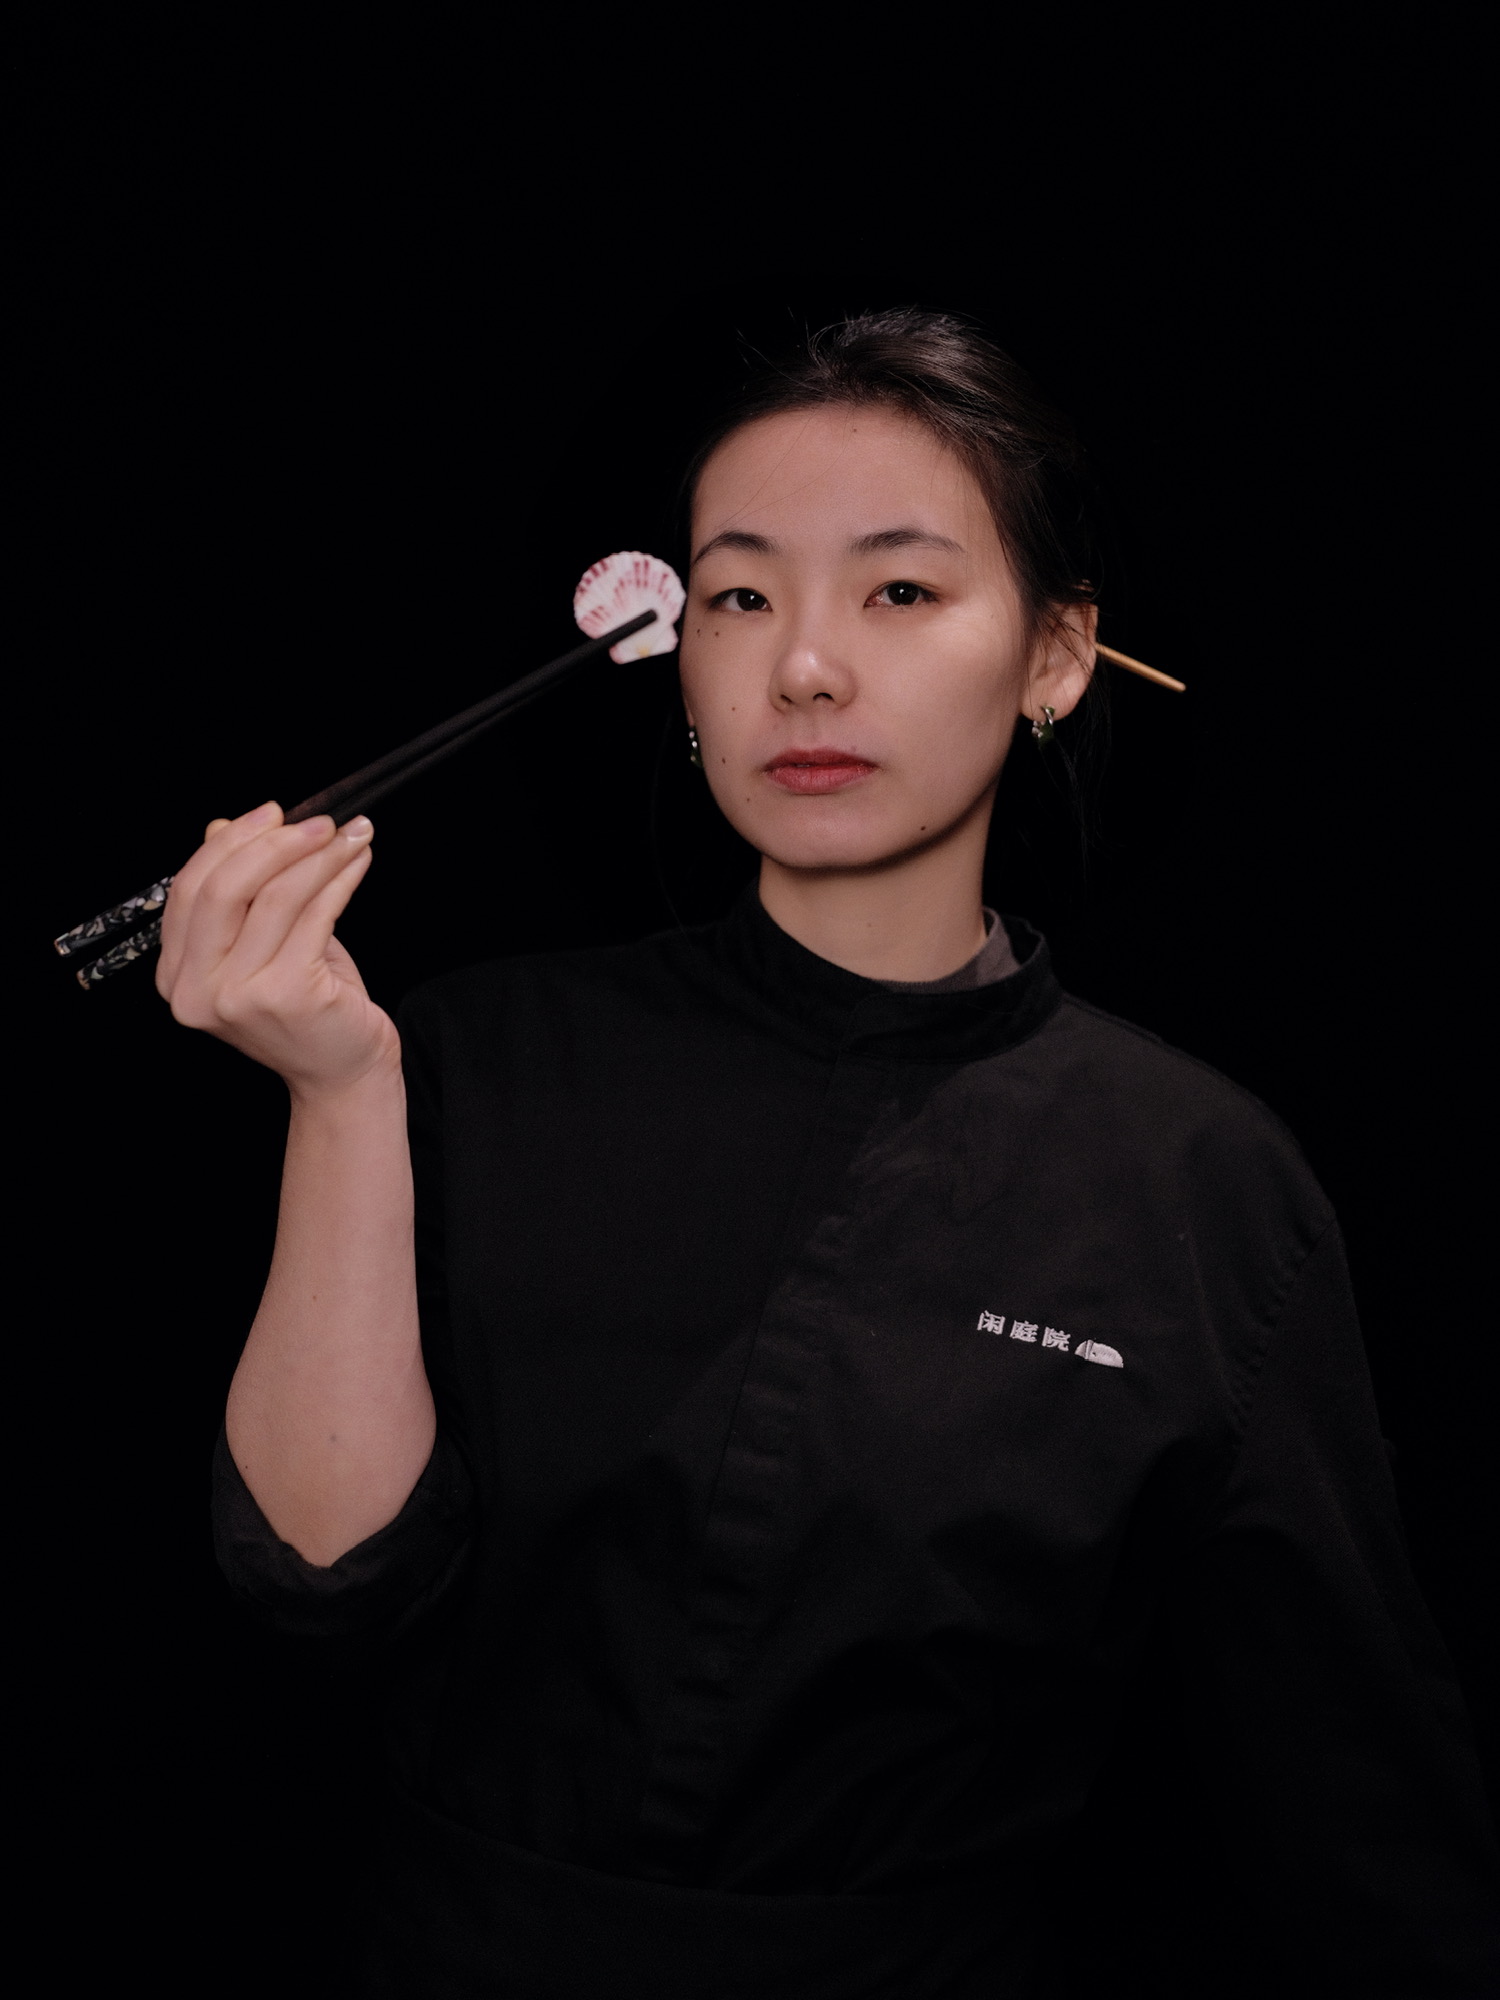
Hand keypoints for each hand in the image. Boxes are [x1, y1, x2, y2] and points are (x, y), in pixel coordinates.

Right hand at [157, 801, 399, 1095]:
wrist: (342, 1072)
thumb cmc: (306, 1005)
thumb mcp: (262, 944)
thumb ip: (238, 892)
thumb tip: (222, 825)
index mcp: (177, 975)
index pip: (190, 890)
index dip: (231, 843)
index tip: (273, 812)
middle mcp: (196, 990)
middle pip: (225, 888)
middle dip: (274, 843)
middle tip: (320, 822)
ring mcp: (238, 996)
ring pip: (276, 896)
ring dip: (320, 856)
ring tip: (352, 835)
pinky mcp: (287, 995)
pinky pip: (315, 916)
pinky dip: (341, 880)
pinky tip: (358, 863)